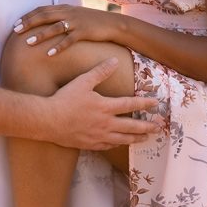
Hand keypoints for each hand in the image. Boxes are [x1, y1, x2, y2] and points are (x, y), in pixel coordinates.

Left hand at [14, 4, 119, 55]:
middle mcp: (68, 13)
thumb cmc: (92, 22)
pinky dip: (58, 47)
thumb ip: (61, 16)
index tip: (16, 23)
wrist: (113, 24)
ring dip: (40, 35)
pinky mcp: (84, 32)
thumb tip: (46, 23)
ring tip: (28, 42)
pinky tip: (49, 54)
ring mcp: (76, 22)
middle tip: (16, 31)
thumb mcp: (75, 15)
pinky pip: (69, 40)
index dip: (28, 15)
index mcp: (65, 8)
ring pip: (54, 27)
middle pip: (44, 16)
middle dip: (29, 23)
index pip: (42, 9)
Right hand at [45, 58, 159, 149]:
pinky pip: (109, 146)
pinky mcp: (90, 144)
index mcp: (105, 107)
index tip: (156, 104)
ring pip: (122, 139)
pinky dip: (118, 144)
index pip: (130, 104)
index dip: (145, 103)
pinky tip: (121, 143)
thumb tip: (114, 60)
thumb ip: (100, 71)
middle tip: (158, 128)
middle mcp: (105, 123)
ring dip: (136, 138)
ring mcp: (98, 136)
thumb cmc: (64, 99)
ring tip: (145, 138)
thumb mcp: (83, 81)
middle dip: (146, 127)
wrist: (47, 120)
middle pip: (131, 126)